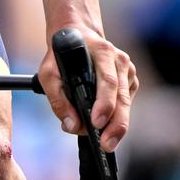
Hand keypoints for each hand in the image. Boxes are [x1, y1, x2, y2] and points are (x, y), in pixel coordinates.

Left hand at [35, 26, 137, 151]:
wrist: (77, 35)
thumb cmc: (61, 55)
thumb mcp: (49, 73)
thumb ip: (58, 99)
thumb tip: (72, 125)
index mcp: (102, 52)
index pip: (107, 81)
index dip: (104, 103)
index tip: (96, 122)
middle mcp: (119, 60)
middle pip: (122, 96)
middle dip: (116, 123)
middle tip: (107, 144)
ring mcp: (127, 70)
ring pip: (126, 102)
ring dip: (117, 124)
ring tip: (107, 142)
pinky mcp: (130, 80)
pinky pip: (127, 103)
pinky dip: (117, 116)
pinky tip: (108, 126)